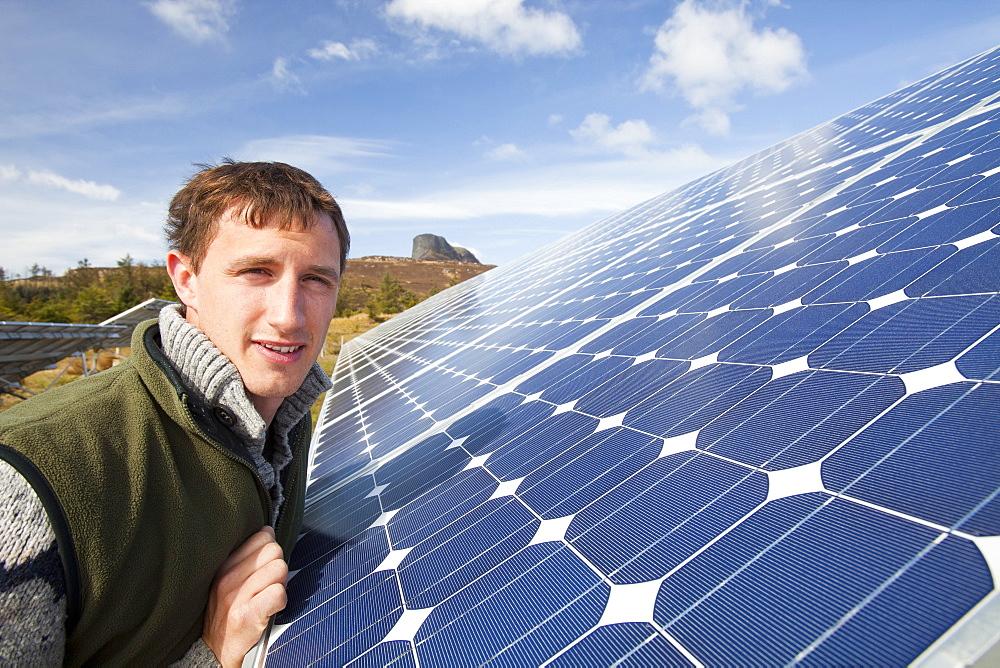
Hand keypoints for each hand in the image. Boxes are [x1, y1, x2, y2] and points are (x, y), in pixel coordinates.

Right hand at [203, 526, 288, 667]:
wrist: (215, 651)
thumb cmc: (228, 613)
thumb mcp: (229, 580)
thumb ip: (247, 555)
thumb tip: (268, 531)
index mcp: (224, 566)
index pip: (262, 537)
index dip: (270, 552)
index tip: (263, 568)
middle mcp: (227, 579)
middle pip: (275, 551)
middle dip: (277, 567)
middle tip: (267, 585)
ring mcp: (235, 598)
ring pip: (279, 570)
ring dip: (280, 585)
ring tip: (267, 597)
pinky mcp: (246, 616)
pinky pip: (279, 594)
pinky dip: (281, 602)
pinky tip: (269, 609)